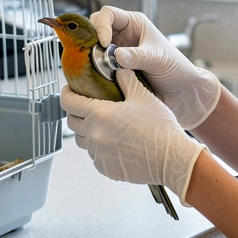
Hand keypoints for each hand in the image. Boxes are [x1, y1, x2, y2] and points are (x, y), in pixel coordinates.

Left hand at [61, 69, 207, 205]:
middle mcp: (94, 135)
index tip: (68, 90)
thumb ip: (126, 80)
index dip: (66, 93)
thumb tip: (119, 68)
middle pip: (71, 122)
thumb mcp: (143, 96)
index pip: (69, 102)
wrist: (172, 158)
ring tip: (103, 125)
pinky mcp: (106, 168)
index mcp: (100, 114)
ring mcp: (99, 154)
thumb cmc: (160, 127)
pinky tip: (115, 142)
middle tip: (86, 106)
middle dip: (75, 112)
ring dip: (88, 131)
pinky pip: (95, 156)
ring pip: (83, 141)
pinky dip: (100, 148)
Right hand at [90, 6, 220, 128]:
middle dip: (91, 39)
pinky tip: (97, 77)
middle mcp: (122, 35)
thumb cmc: (175, 69)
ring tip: (94, 67)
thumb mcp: (157, 59)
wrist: (180, 93)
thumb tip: (115, 56)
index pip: (108, 14)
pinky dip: (94, 69)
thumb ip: (137, 56)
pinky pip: (97, 65)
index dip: (102, 25)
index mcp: (134, 24)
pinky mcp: (113, 68)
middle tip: (93, 54)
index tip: (104, 43)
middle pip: (95, 27)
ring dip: (91, 55)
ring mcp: (116, 51)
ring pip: (93, 47)